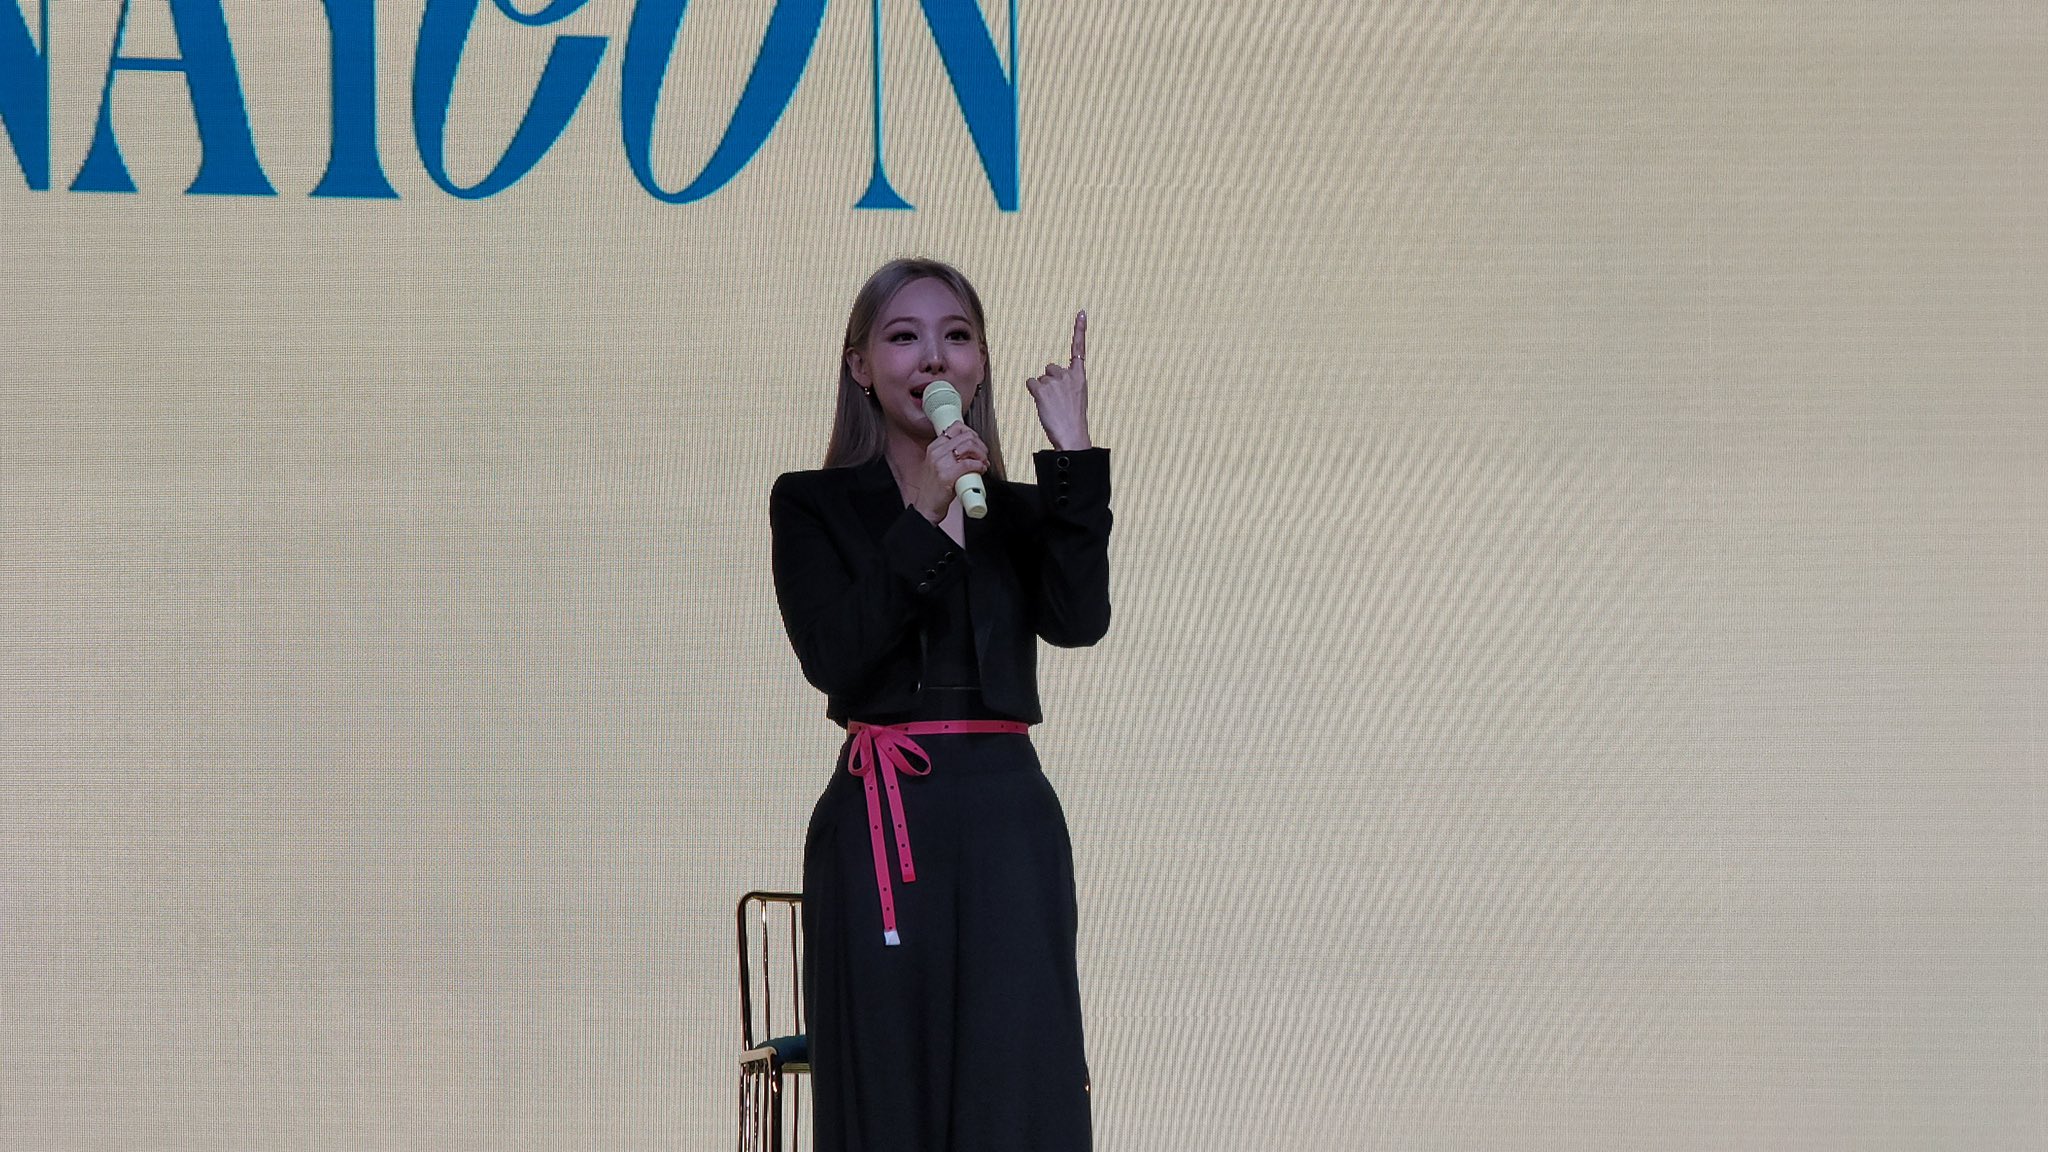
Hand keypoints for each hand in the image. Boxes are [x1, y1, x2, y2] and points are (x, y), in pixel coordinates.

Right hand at [910, 421, 988, 521]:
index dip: (972, 433)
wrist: (926, 507)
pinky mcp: (947, 475)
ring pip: (969, 447)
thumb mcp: (937, 465)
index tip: (977, 442)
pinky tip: (981, 469)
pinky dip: (979, 465)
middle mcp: (936, 452)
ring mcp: (940, 463)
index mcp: (934, 447)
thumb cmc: (934, 488)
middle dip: (980, 445)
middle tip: (984, 455)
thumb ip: (949, 454)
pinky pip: (969, 464)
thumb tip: (970, 448)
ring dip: (982, 454)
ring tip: (983, 463)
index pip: (956, 427)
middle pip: (966, 436)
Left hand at [1026, 312, 1090, 450]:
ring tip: (1052, 406)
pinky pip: (1030, 384)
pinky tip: (1043, 404)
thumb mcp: (1076, 397)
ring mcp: (1055, 381)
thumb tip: (1047, 378)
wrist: (1072, 435)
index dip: (1080, 330)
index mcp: (1080, 377)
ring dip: (1042, 391)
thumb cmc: (1073, 420)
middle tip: (1056, 401)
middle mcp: (1068, 375)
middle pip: (1050, 368)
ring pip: (1040, 379)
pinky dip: (1033, 392)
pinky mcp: (1042, 389)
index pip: (1079, 349)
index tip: (1081, 312)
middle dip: (1049, 382)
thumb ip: (1066, 384)